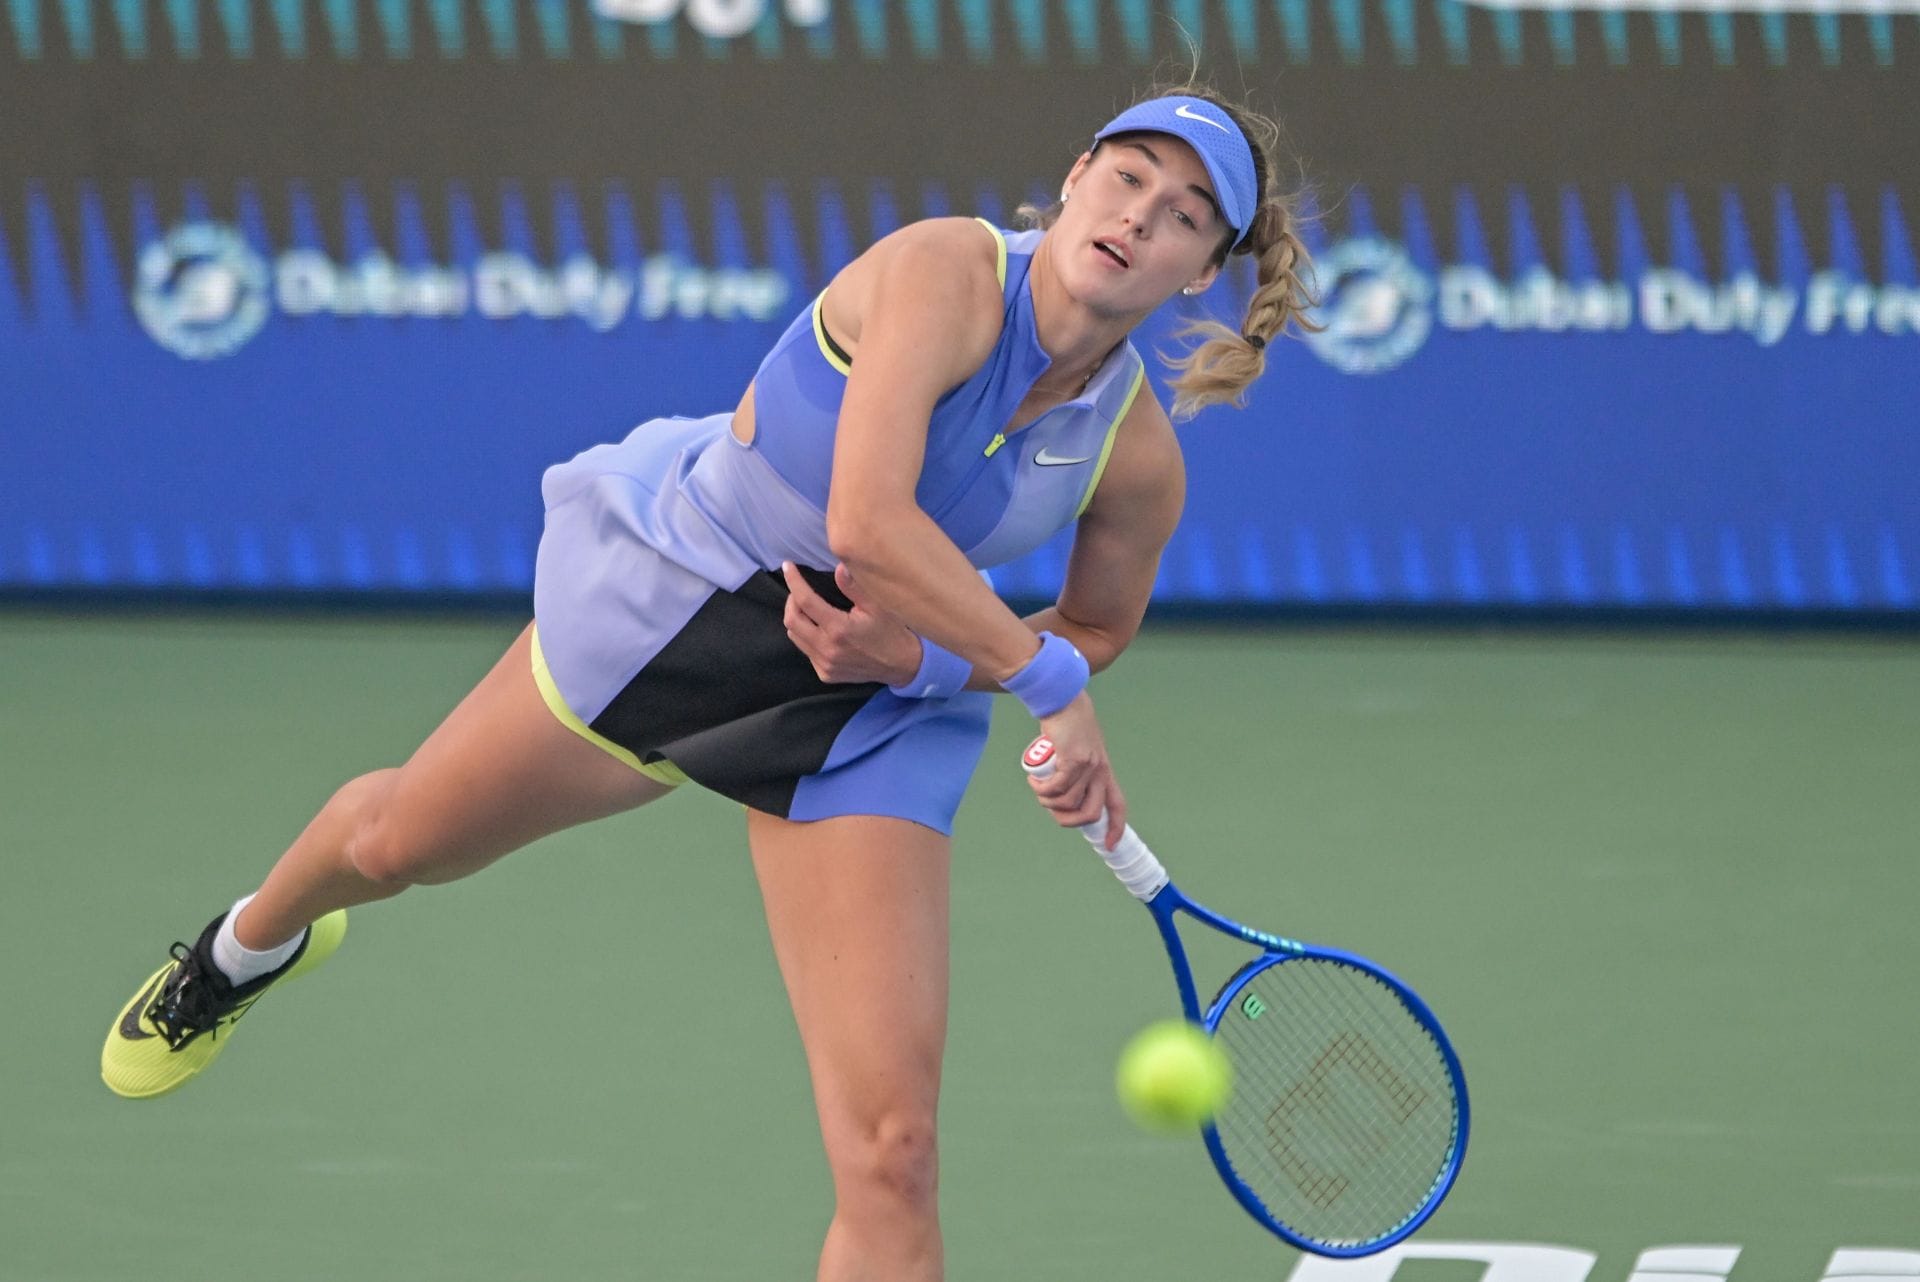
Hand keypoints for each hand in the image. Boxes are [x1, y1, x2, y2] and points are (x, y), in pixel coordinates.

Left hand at [781, 561, 923, 685]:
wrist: (901, 665)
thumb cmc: (891, 631)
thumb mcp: (877, 606)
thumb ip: (854, 587)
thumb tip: (838, 567)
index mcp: (839, 629)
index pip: (805, 601)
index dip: (794, 581)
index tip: (788, 566)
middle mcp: (827, 649)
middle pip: (792, 621)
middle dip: (791, 601)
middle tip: (799, 591)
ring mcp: (825, 665)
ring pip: (795, 637)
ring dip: (797, 619)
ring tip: (807, 608)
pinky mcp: (826, 674)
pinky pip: (806, 651)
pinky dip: (807, 637)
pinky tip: (821, 630)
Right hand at [1024, 691, 1127, 847]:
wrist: (1062, 701)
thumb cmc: (1067, 725)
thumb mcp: (1079, 750)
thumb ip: (1076, 769)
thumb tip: (1063, 795)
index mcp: (1104, 771)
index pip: (1118, 804)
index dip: (1116, 827)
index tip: (1109, 845)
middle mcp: (1100, 770)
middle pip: (1091, 813)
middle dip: (1068, 821)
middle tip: (1051, 811)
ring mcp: (1088, 765)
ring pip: (1067, 801)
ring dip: (1047, 800)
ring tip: (1037, 786)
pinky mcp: (1073, 759)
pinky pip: (1056, 787)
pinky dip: (1041, 788)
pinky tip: (1034, 779)